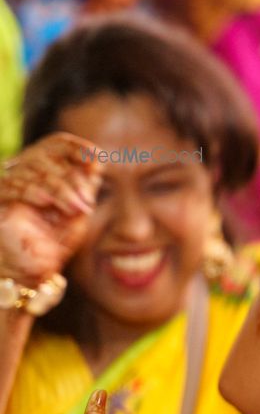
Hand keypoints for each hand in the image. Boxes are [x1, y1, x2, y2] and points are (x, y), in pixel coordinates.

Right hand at [0, 133, 101, 285]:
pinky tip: (44, 202)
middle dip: (71, 178)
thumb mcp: (78, 209)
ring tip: (73, 209)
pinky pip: (10, 184)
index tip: (94, 159)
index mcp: (47, 171)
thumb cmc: (56, 240)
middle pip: (46, 155)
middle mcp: (25, 172)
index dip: (75, 147)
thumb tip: (97, 159)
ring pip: (31, 170)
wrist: (34, 269)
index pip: (56, 144)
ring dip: (58, 189)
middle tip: (84, 203)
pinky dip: (31, 191)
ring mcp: (8, 183)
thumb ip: (85, 185)